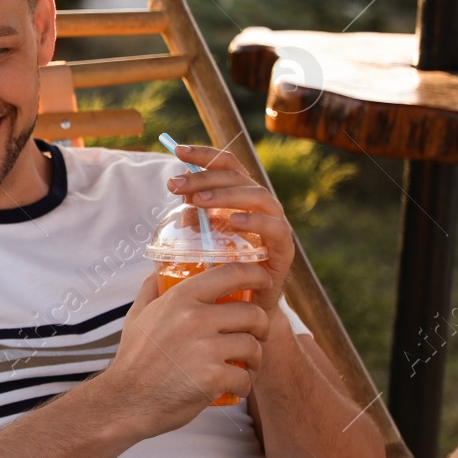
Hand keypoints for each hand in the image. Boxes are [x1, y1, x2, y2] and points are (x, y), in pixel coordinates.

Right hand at [102, 267, 270, 434]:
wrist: (125, 401)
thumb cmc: (133, 360)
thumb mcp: (137, 316)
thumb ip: (151, 290)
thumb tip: (159, 270)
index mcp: (179, 299)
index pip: (231, 274)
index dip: (256, 275)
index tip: (264, 282)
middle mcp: (194, 319)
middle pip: (253, 313)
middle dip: (261, 327)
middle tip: (256, 337)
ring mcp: (205, 348)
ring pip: (253, 347)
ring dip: (255, 359)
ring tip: (244, 366)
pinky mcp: (212, 377)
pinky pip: (245, 378)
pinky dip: (243, 386)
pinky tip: (232, 388)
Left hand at [166, 143, 292, 312]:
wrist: (243, 308)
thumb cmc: (220, 269)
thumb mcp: (201, 237)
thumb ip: (192, 214)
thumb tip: (176, 189)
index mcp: (240, 198)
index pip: (227, 165)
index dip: (204, 155)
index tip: (177, 150)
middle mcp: (260, 206)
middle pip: (238, 177)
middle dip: (204, 177)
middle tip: (175, 185)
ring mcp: (274, 226)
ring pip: (258, 196)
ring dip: (226, 195)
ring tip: (198, 201)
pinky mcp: (283, 250)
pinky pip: (275, 229)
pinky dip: (254, 221)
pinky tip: (234, 221)